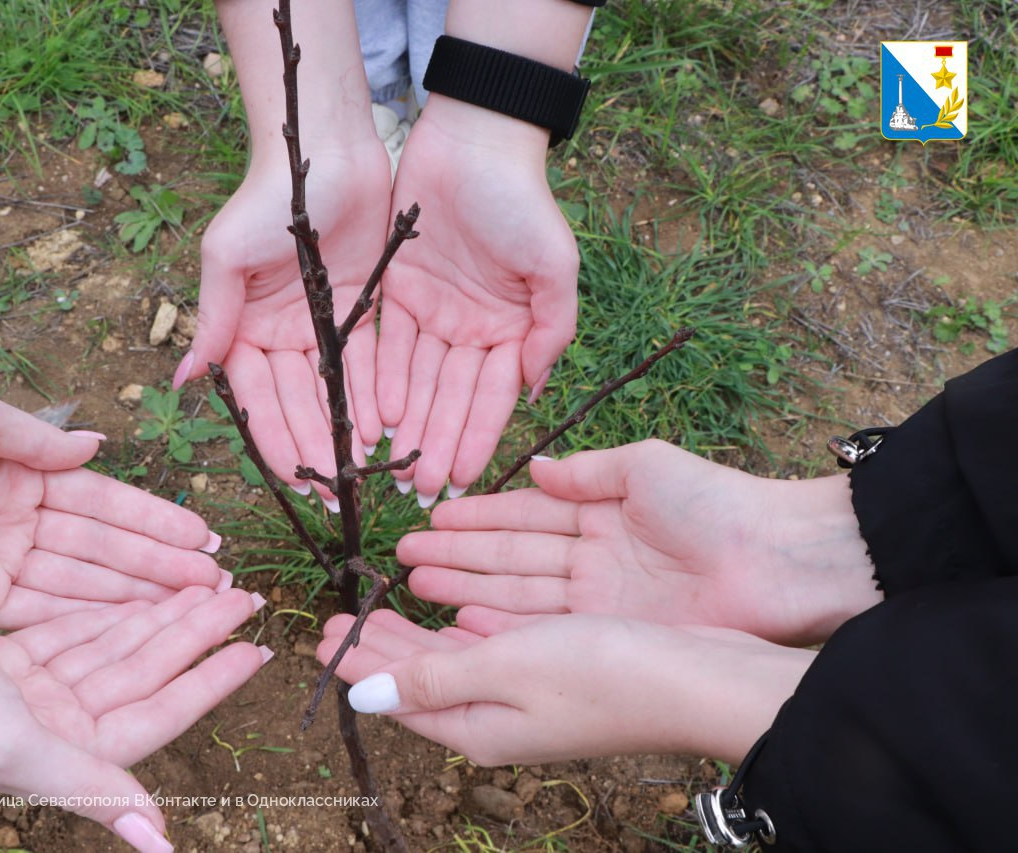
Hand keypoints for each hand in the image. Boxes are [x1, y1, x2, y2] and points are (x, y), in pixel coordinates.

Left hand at [0, 389, 226, 628]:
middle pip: (103, 549)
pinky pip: (42, 615)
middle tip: (217, 583)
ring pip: (82, 586)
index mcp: (21, 474)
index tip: (205, 538)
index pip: (104, 503)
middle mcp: (18, 522)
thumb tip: (96, 443)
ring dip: (136, 596)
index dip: (156, 522)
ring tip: (192, 608)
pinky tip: (132, 629)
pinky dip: (86, 622)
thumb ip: (39, 439)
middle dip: (161, 566)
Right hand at [0, 589, 267, 851]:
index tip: (256, 651)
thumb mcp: (14, 748)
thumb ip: (90, 787)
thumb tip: (159, 841)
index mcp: (65, 752)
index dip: (210, 682)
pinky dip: (111, 612)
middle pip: (145, 674)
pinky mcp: (8, 661)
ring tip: (209, 586)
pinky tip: (143, 593)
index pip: (159, 714)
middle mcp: (54, 726)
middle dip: (196, 636)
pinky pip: (77, 631)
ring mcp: (33, 692)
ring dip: (161, 618)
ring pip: (115, 648)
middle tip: (245, 598)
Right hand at [180, 143, 392, 502]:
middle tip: (330, 495)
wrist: (326, 153)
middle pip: (296, 404)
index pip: (256, 397)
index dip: (272, 439)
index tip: (290, 479)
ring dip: (340, 436)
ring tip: (357, 476)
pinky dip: (371, 400)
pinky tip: (381, 434)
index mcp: (244, 327)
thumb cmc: (266, 199)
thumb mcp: (227, 258)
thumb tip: (179, 381)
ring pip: (332, 394)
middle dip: (311, 450)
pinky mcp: (360, 314)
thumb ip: (212, 320)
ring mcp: (321, 328)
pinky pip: (367, 367)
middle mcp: (281, 335)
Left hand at [318, 608, 811, 766]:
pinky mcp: (558, 675)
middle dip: (379, 650)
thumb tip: (366, 696)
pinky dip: (459, 635)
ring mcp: (530, 700)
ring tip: (378, 614)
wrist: (698, 679)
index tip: (322, 634)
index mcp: (478, 726)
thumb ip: (434, 678)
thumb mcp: (505, 667)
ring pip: (452, 666)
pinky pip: (489, 655)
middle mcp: (499, 720)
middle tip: (339, 618)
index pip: (399, 698)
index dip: (358, 666)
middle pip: (421, 682)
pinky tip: (452, 618)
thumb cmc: (604, 672)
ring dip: (414, 639)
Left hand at [377, 97, 577, 504]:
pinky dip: (379, 381)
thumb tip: (536, 391)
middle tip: (422, 492)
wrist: (473, 139)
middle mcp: (472, 328)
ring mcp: (434, 311)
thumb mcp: (554, 267)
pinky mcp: (396, 290)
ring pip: (416, 380)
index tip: (462, 480)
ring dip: (407, 425)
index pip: (491, 396)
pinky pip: (385, 345)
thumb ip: (551, 331)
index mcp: (512, 328)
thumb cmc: (521, 201)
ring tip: (394, 468)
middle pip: (449, 397)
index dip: (476, 438)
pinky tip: (374, 418)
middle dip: (438, 445)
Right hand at [398, 441, 881, 645]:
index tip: (429, 517)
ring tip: (415, 586)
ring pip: (517, 592)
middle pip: (510, 557)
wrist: (776, 561)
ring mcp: (598, 599)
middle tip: (402, 558)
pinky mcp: (609, 633)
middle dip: (456, 556)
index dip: (475, 517)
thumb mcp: (644, 467)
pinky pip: (544, 627)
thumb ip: (585, 471)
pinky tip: (461, 618)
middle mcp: (591, 557)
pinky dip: (501, 622)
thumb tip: (532, 466)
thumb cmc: (715, 503)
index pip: (523, 515)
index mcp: (600, 512)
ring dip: (466, 588)